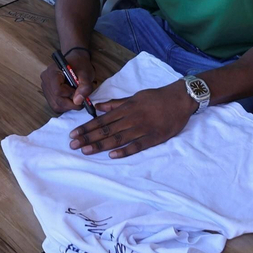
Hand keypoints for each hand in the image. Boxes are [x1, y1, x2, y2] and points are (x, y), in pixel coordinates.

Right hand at [39, 49, 96, 114]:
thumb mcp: (86, 74)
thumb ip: (85, 87)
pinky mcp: (47, 93)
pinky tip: (70, 99)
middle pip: (56, 100)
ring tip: (75, 97)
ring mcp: (45, 87)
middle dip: (70, 103)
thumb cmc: (80, 65)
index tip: (78, 91)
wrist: (75, 61)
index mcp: (52, 72)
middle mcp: (45, 80)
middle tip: (81, 100)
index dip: (70, 95)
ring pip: (55, 105)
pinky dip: (64, 106)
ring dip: (68, 106)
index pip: (58, 91)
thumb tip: (78, 101)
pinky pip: (54, 105)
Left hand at [68, 80, 194, 158]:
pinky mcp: (154, 137)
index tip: (73, 134)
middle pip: (106, 130)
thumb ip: (116, 104)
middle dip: (88, 138)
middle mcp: (131, 118)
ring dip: (100, 145)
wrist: (180, 98)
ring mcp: (143, 128)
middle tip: (73, 145)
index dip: (86, 128)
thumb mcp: (134, 96)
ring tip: (86, 151)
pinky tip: (112, 155)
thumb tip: (98, 107)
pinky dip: (125, 150)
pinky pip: (137, 145)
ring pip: (118, 138)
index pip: (102, 120)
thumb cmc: (156, 97)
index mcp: (126, 108)